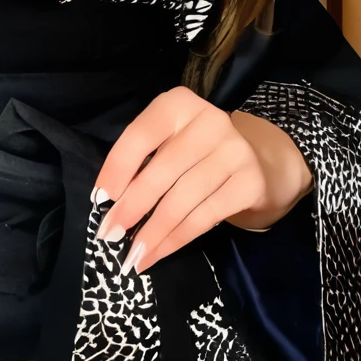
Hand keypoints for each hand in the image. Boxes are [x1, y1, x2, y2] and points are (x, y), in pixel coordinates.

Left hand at [93, 89, 313, 271]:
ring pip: (182, 200)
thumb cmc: (199, 152)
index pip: (141, 135)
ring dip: (152, 233)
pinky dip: (175, 240)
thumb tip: (109, 203)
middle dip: (131, 207)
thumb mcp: (170, 142)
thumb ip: (143, 161)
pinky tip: (157, 254)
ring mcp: (235, 152)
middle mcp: (210, 122)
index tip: (99, 199)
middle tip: (108, 235)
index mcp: (180, 105)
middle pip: (161, 171)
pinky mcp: (250, 183)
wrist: (261, 160)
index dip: (117, 168)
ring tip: (131, 256)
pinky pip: (204, 218)